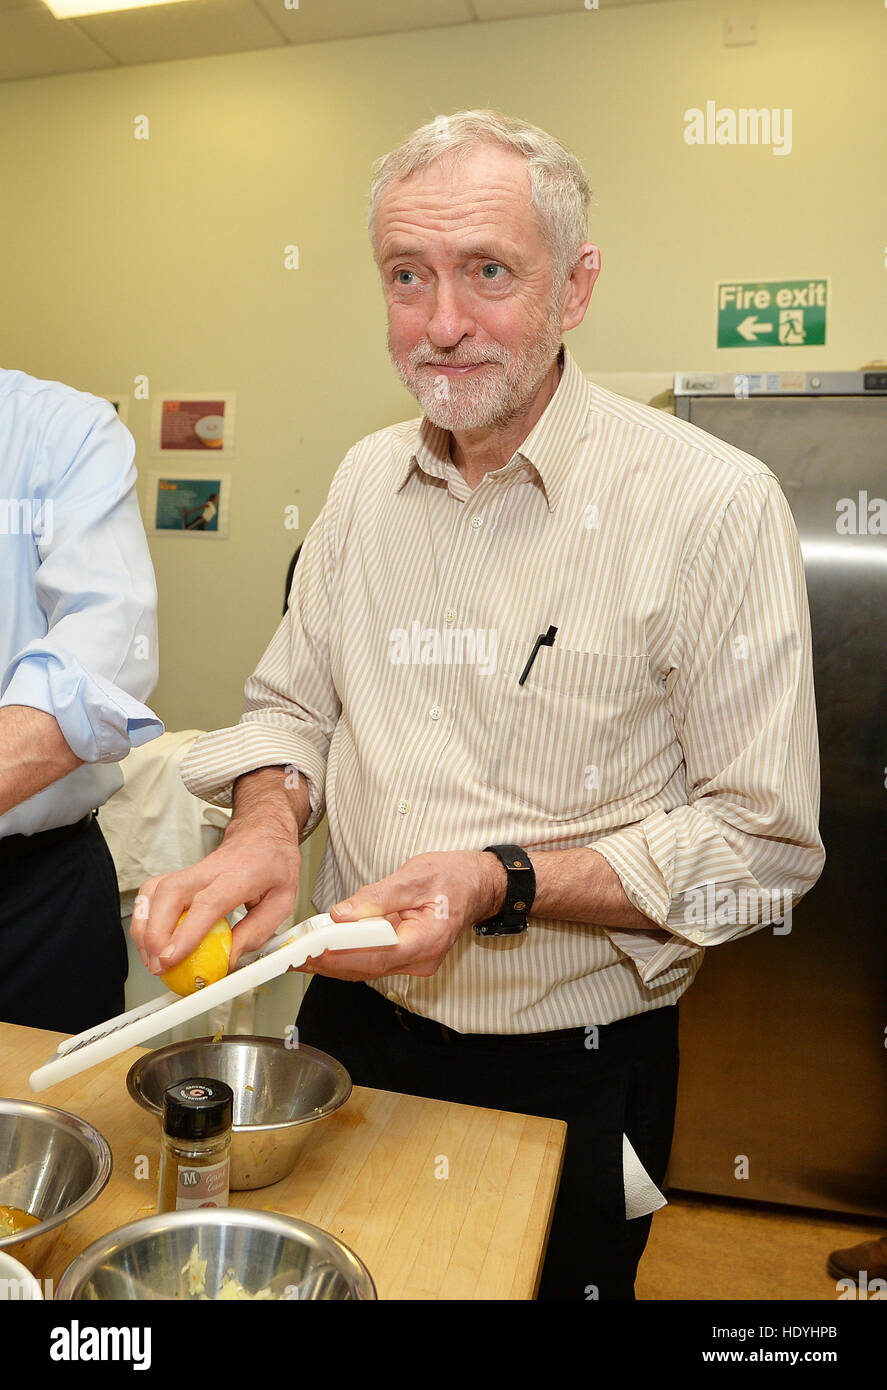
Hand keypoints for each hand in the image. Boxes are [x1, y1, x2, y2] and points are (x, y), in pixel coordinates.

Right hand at [131, 817, 301, 974]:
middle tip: (158, 965)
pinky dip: (142, 916)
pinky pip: (151, 892)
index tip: (171, 958)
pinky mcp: (179, 874)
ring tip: (150, 957)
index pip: (207, 904)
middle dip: (155, 934)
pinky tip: (148, 937)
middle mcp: (210, 870)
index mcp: (241, 876)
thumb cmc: (273, 865)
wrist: (263, 834)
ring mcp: (191, 870)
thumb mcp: (282, 902)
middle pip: (170, 895)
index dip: (185, 933)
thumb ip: (256, 932)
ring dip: (144, 927)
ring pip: (154, 891)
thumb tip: (228, 959)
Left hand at [301, 850, 506, 981]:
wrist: (477, 885)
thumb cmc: (453, 877)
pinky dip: (345, 956)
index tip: (314, 947)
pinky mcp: (404, 959)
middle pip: (368, 968)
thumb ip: (377, 897)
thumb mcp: (416, 875)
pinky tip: (322, 949)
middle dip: (328, 961)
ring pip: (366, 969)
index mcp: (429, 939)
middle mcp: (421, 960)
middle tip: (293, 954)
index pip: (379, 953)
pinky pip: (371, 962)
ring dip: (332, 962)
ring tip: (298, 953)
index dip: (344, 953)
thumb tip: (341, 914)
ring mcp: (413, 963)